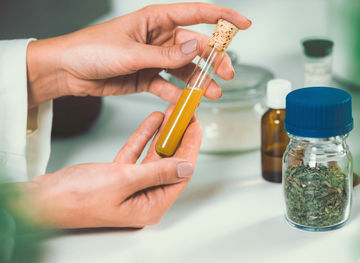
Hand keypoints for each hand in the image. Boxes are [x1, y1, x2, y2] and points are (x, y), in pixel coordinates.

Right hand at [3, 108, 201, 227]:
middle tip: (186, 115)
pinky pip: (136, 153)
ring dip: (163, 134)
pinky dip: (144, 137)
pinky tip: (153, 121)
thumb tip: (187, 167)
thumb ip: (157, 172)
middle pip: (169, 163)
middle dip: (178, 137)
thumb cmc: (76, 198)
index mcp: (150, 206)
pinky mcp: (118, 176)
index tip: (196, 127)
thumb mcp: (123, 181)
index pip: (180, 174)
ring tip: (173, 113)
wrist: (43, 198)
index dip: (190, 148)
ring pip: (154, 156)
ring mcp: (131, 186)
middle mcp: (144, 198)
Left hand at [27, 3, 250, 107]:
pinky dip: (177, 94)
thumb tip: (194, 48)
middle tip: (226, 75)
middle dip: (213, 61)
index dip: (222, 18)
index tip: (243, 25)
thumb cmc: (91, 49)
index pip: (196, 14)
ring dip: (198, 81)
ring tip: (211, 94)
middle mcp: (159, 38)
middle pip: (195, 47)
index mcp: (156, 20)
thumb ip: (164, 54)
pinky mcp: (147, 76)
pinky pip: (169, 85)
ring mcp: (154, 58)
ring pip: (185, 69)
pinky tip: (183, 102)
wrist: (67, 71)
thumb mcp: (130, 52)